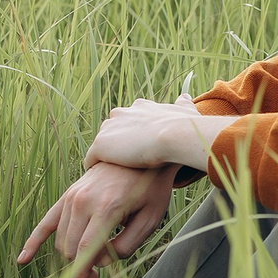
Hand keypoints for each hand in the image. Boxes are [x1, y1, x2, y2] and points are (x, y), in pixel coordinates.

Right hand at [18, 160, 181, 277]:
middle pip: (71, 247)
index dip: (80, 272)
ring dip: (69, 258)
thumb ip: (127, 245)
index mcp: (107, 207)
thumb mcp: (150, 219)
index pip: (86, 248)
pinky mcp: (67, 196)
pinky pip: (46, 222)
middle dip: (80, 267)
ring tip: (88, 269)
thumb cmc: (149, 190)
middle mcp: (84, 201)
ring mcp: (72, 197)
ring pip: (61, 240)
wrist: (139, 155)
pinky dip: (33, 241)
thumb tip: (102, 261)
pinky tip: (22, 259)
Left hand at [85, 93, 229, 170]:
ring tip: (114, 174)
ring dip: (107, 158)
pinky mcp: (100, 145)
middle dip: (119, 145)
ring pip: (102, 146)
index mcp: (139, 107)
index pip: (129, 121)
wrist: (174, 136)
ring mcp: (108, 129)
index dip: (135, 135)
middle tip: (130, 164)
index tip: (142, 149)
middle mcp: (120, 113)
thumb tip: (184, 98)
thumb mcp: (186, 111)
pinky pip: (91, 160)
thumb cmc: (184, 126)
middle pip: (112, 132)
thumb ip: (183, 104)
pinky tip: (103, 179)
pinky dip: (96, 168)